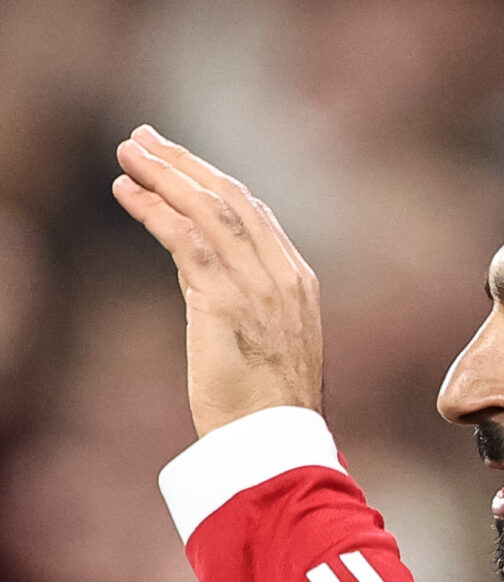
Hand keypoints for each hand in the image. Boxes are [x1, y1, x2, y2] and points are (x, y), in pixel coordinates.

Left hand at [111, 126, 323, 435]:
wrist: (274, 443)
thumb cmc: (265, 407)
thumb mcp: (261, 342)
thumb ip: (234, 295)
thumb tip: (193, 266)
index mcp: (299, 284)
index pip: (256, 215)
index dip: (214, 181)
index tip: (180, 162)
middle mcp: (284, 276)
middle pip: (232, 199)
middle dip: (185, 163)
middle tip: (144, 138)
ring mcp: (258, 286)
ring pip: (208, 210)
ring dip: (163, 174)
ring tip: (127, 153)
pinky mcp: (225, 300)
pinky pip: (185, 239)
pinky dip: (153, 209)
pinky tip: (126, 192)